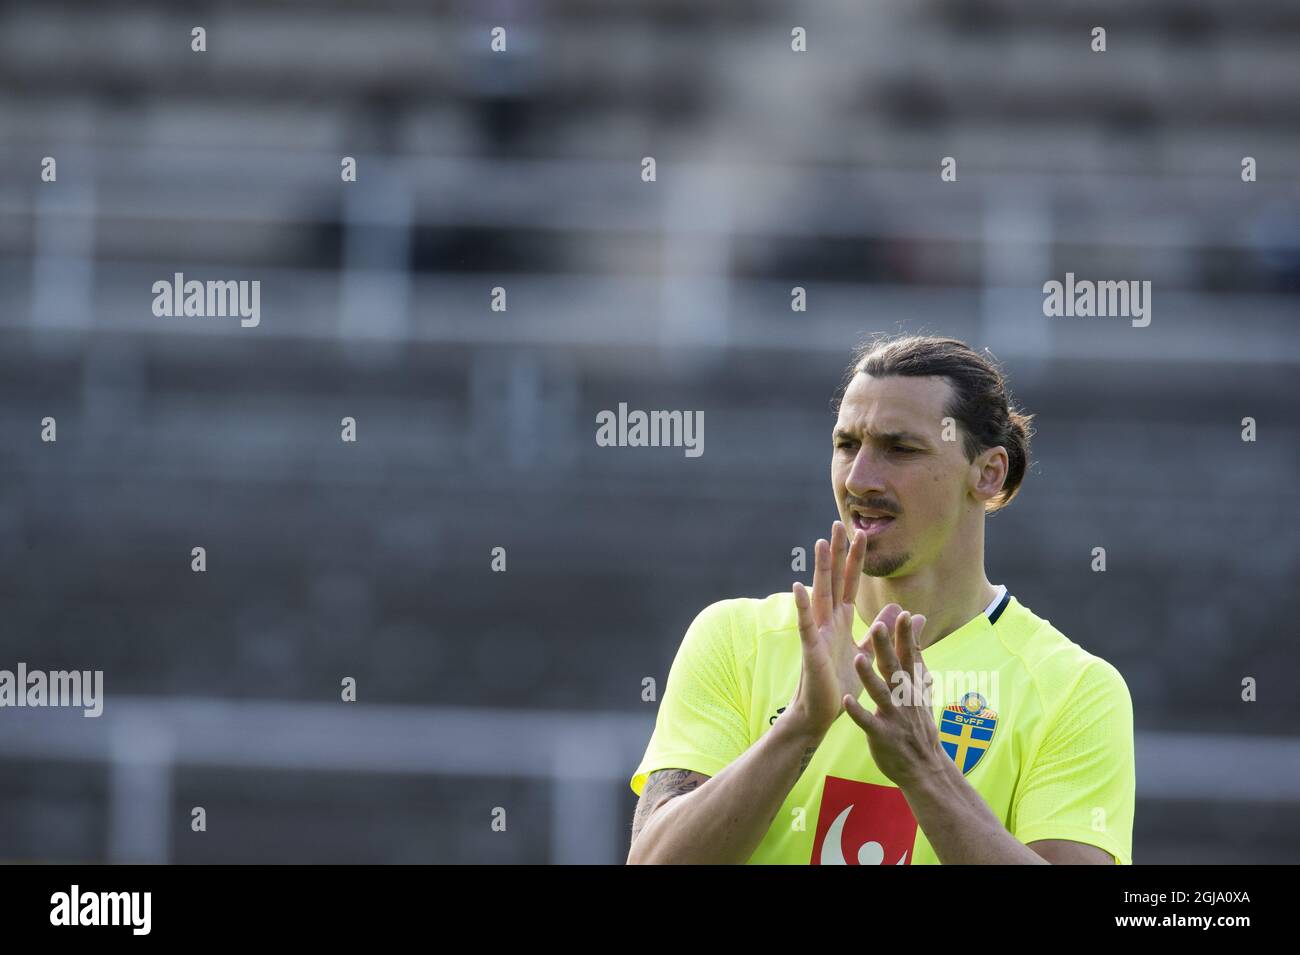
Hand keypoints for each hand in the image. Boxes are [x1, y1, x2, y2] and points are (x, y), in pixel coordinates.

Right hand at [789, 520, 869, 737]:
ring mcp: (817, 632)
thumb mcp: (868, 651)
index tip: (860, 532)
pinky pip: (805, 624)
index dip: (856, 559)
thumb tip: (901, 609)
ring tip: (821, 543)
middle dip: (837, 553)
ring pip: (820, 594)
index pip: (850, 582)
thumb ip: (880, 630)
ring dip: (820, 569)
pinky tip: (797, 587)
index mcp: (841, 620)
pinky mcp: (811, 649)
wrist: (822, 712)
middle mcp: (828, 621)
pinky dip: (802, 606)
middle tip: (838, 523)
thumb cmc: (840, 683)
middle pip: (834, 579)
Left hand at [842, 608, 946, 787]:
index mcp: (911, 688)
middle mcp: (904, 699)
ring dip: (869, 677)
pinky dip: (858, 712)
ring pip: (881, 693)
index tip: (903, 614)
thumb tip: (921, 645)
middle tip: (878, 625)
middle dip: (886, 647)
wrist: (925, 768)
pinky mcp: (882, 735)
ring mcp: (894, 717)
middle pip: (894, 669)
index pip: (909, 657)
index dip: (906, 636)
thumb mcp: (922, 694)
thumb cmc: (919, 726)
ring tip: (858, 659)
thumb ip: (918, 667)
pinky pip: (868, 722)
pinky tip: (848, 700)